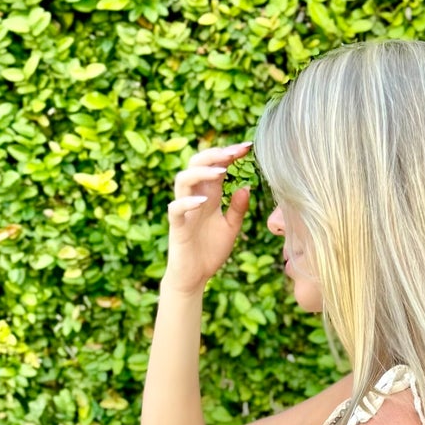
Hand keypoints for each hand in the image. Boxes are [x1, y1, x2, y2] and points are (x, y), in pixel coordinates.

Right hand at [163, 140, 252, 294]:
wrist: (195, 277)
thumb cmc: (210, 251)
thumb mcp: (231, 228)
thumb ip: (238, 209)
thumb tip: (247, 187)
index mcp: (209, 195)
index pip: (216, 166)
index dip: (229, 154)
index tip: (247, 147)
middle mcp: (195, 197)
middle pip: (197, 164)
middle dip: (215, 155)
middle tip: (234, 152)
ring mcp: (184, 210)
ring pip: (183, 180)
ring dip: (201, 173)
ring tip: (220, 171)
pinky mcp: (177, 227)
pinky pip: (176, 209)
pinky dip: (188, 203)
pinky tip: (204, 202)